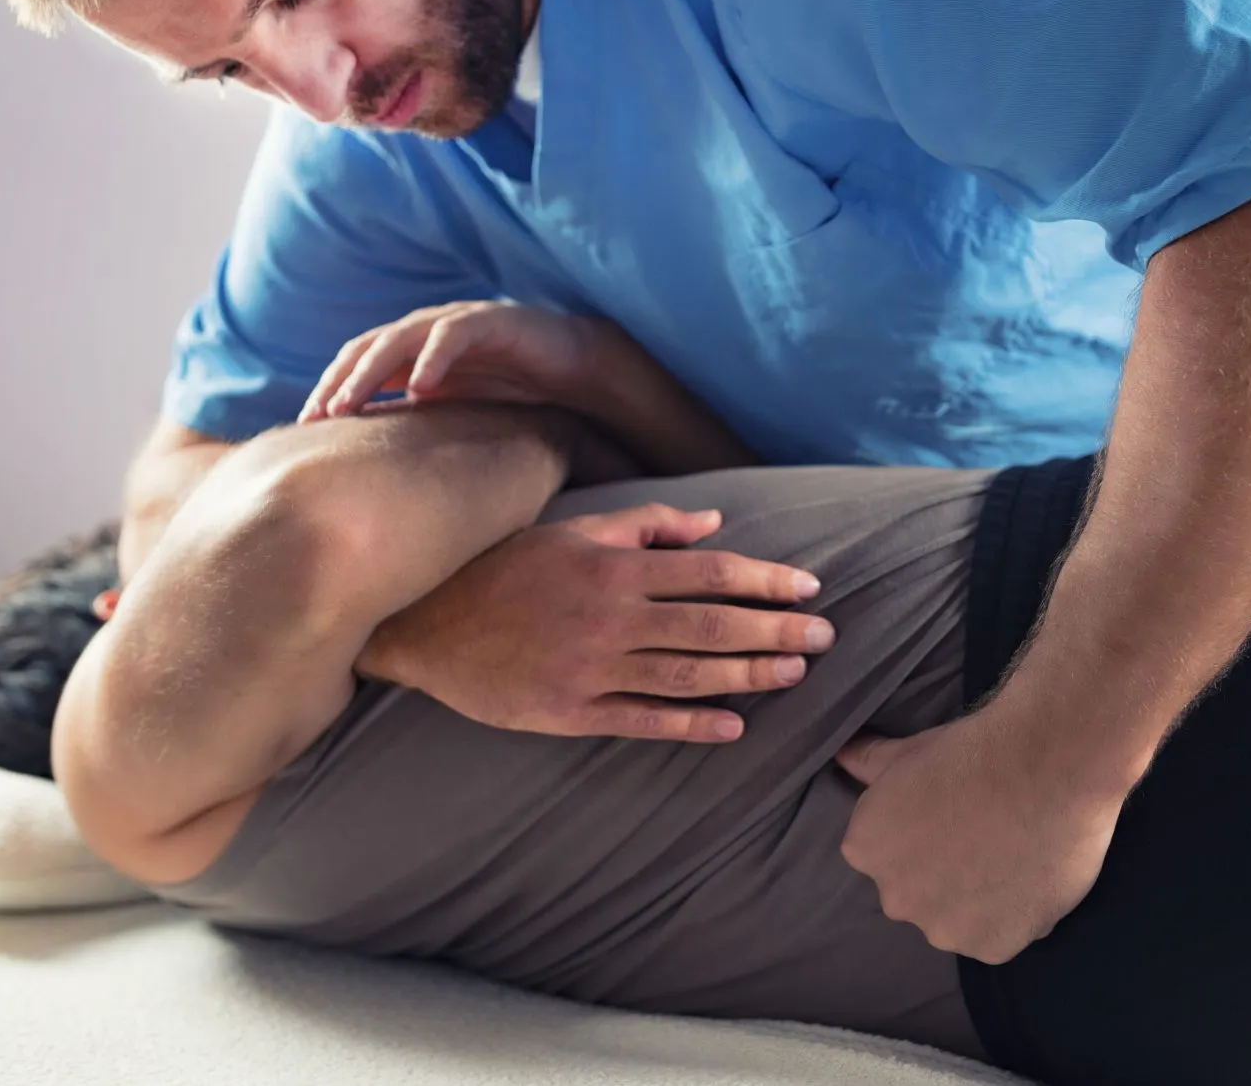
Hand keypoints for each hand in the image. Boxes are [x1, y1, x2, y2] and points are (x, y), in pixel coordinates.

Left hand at [300, 301, 604, 422]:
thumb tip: (367, 460)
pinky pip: (453, 335)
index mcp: (412, 353)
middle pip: (366, 348)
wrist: (576, 373)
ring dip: (371, 370)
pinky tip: (420, 387)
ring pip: (399, 338)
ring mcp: (456, 323)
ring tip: (351, 401)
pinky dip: (433, 358)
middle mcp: (426, 333)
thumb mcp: (454, 414)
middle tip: (318, 415)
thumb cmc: (514, 395)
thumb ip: (414, 423)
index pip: (356, 365)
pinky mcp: (491, 321)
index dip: (329, 390)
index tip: (306, 426)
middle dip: (339, 380)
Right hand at [353, 503, 834, 741]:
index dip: (765, 579)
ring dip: (747, 675)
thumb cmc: (504, 567)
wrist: (424, 622)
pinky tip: (732, 726)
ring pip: (686, 675)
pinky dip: (690, 725)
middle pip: (712, 626)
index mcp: (614, 568)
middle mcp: (610, 617)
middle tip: (826, 635)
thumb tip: (714, 524)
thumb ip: (645, 526)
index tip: (809, 587)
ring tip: (793, 672)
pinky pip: (641, 720)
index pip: (710, 573)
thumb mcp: (573, 531)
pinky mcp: (570, 712)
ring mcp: (591, 669)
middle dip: (775, 630)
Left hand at [833, 703, 1127, 963]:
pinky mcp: (993, 947)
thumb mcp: (908, 750)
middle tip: (984, 833)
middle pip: (919, 891)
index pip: (887, 852)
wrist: (1042, 770)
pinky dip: (1015, 914)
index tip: (951, 812)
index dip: (922, 833)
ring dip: (979, 898)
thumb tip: (842, 756)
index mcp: (865, 850)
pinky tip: (1032, 876)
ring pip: (959, 919)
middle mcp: (895, 899)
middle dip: (945, 871)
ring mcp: (943, 929)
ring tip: (1013, 854)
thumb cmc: (970, 753)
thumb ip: (869, 762)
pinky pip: (1000, 935)